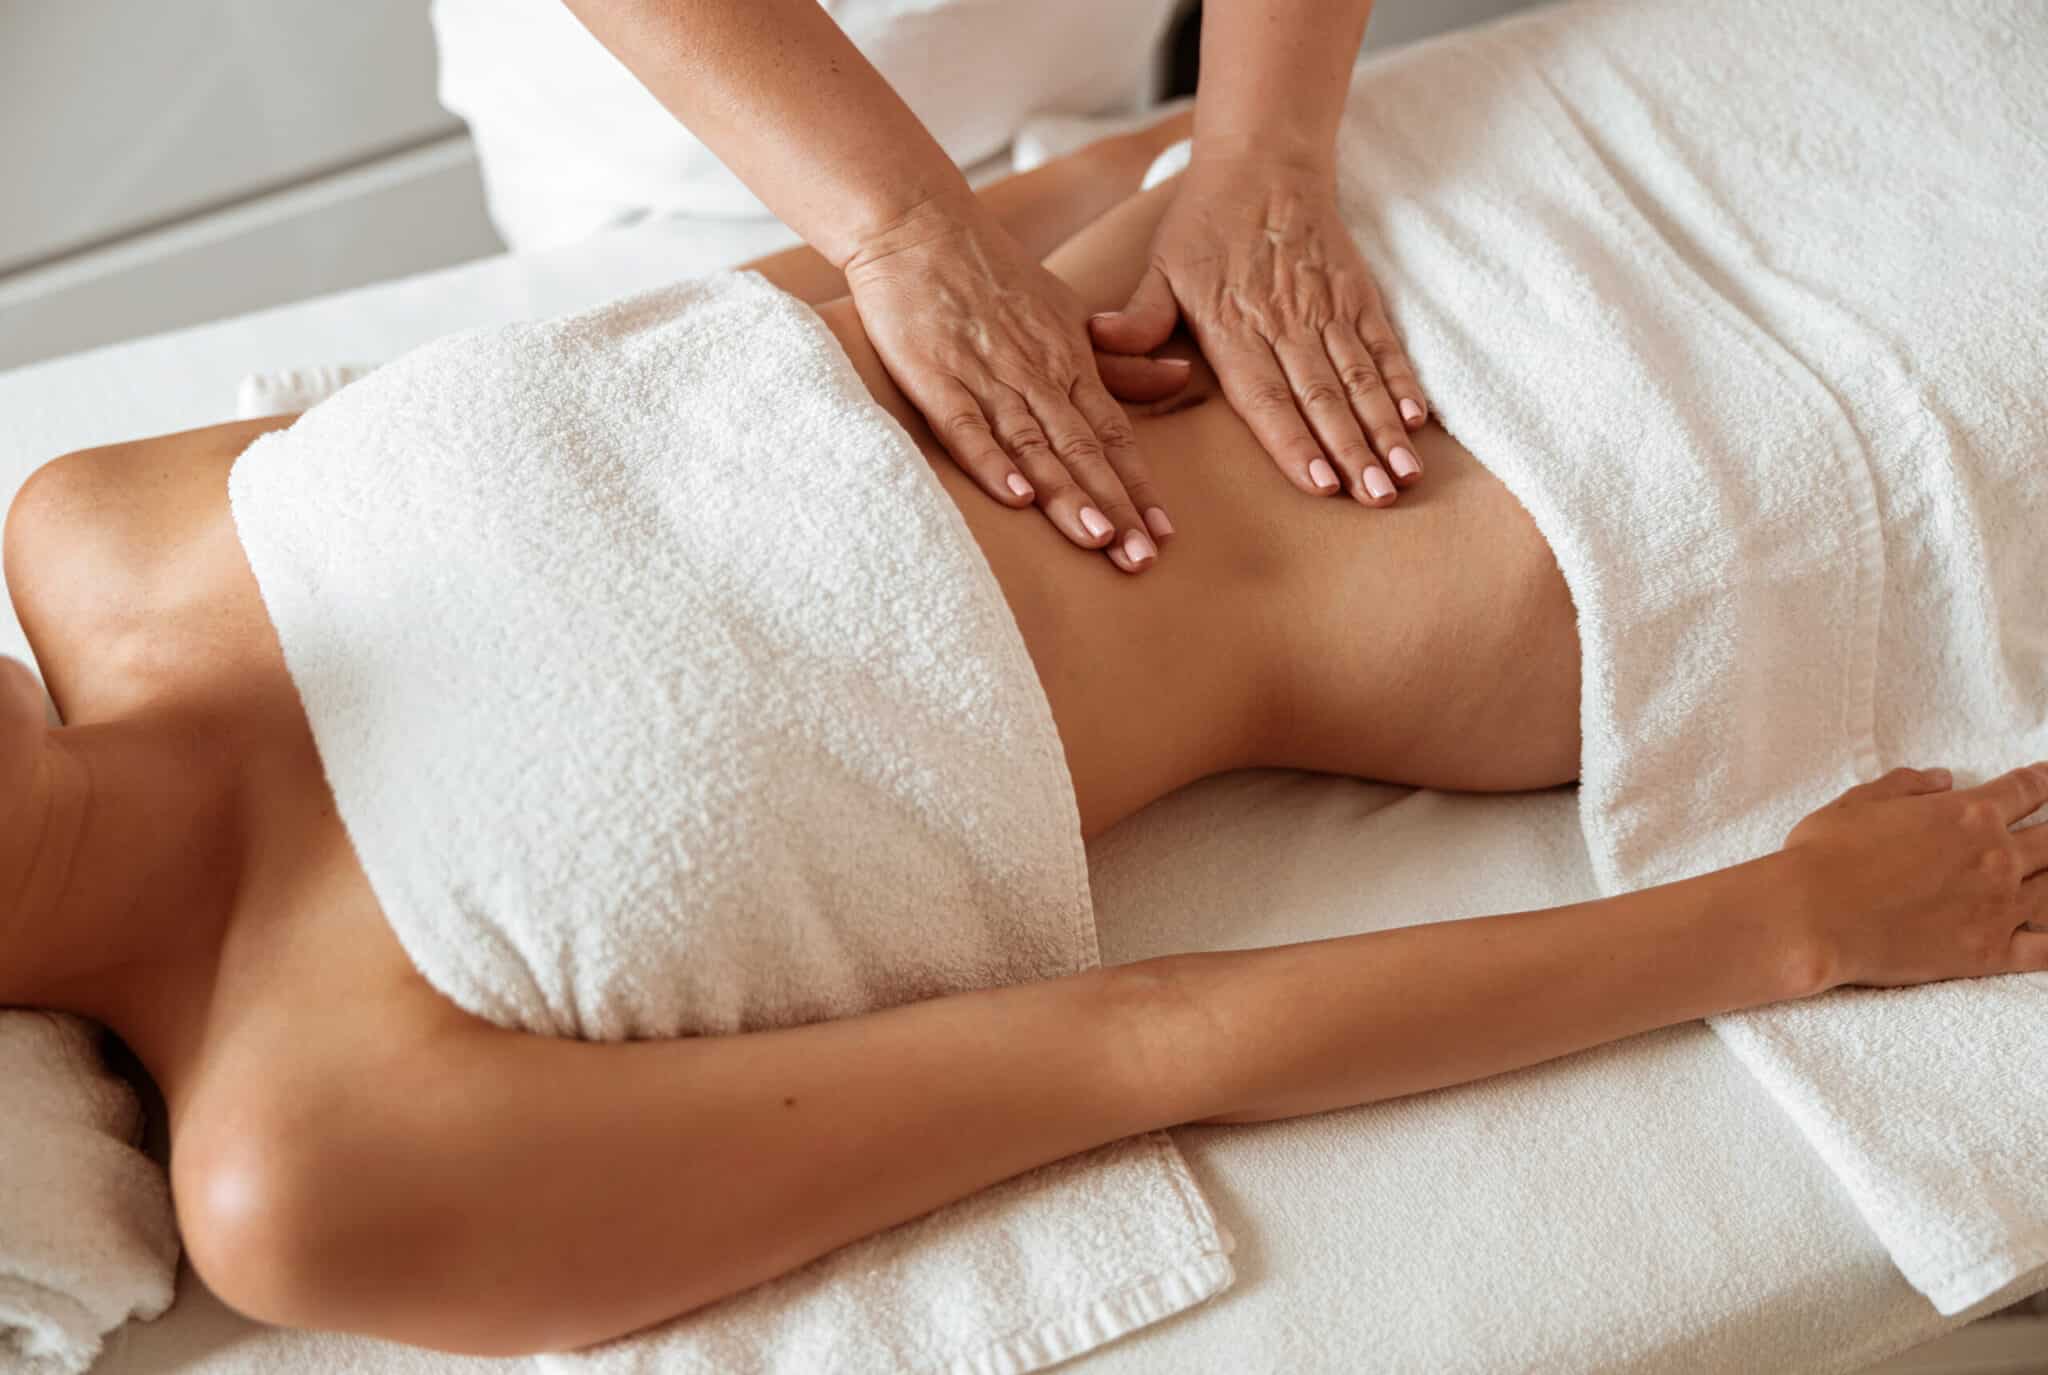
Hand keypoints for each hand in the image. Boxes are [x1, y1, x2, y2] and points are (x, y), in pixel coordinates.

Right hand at [843, 197, 1187, 572]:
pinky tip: (1016, 498)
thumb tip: (1179, 378)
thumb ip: (1118, 359)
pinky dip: (991, 461)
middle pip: (1082, 449)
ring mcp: (986, 376)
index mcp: (1070, 363)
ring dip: (1066, 493)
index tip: (1163, 534)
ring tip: (1097, 539)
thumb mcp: (1067, 313)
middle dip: (1114, 506)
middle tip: (1140, 559)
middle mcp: (1036, 374)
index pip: (1114, 435)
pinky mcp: (935, 376)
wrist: (919, 226)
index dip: (1139, 486)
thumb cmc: (993, 275)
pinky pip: (967, 426)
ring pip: (1034, 444)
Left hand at [1091, 155, 1427, 507]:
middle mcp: (1286, 323)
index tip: (1318, 483)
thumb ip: (1138, 318)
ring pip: (1360, 378)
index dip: (1293, 440)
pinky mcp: (1358, 293)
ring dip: (1383, 429)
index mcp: (1234, 327)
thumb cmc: (1205, 224)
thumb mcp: (1161, 269)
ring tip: (1401, 476)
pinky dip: (1403, 382)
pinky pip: (1384, 345)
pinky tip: (1418, 422)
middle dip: (1351, 451)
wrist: (1264, 159)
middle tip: (1373, 499)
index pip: (1266, 395)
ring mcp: (1328, 309)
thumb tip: (1100, 343)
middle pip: (1323, 396)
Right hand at [1781, 764, 2047, 991]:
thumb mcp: (1858, 802)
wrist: (1811, 916)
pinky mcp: (1990, 954)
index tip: (2047, 778)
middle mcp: (1995, 856)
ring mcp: (1998, 907)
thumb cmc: (1825, 855)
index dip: (2042, 782)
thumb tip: (1941, 777)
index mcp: (1968, 813)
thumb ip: (1905, 785)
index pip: (2026, 790)